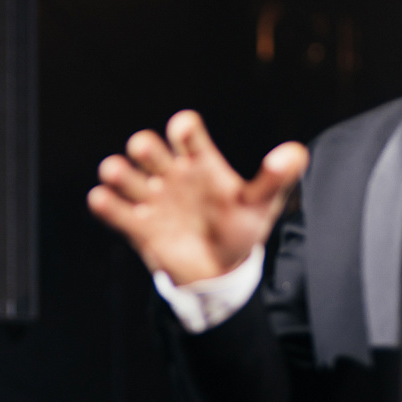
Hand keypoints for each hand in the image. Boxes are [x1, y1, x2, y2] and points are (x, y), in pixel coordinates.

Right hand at [87, 110, 308, 284]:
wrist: (221, 272)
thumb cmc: (240, 229)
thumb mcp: (261, 204)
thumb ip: (275, 178)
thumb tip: (297, 152)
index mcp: (199, 163)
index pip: (186, 133)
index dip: (182, 128)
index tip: (183, 132)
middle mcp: (172, 175)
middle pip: (149, 148)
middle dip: (145, 147)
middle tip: (148, 153)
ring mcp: (153, 200)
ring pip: (125, 175)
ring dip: (118, 171)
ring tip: (117, 174)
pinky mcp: (138, 227)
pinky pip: (114, 211)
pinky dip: (104, 203)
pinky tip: (103, 199)